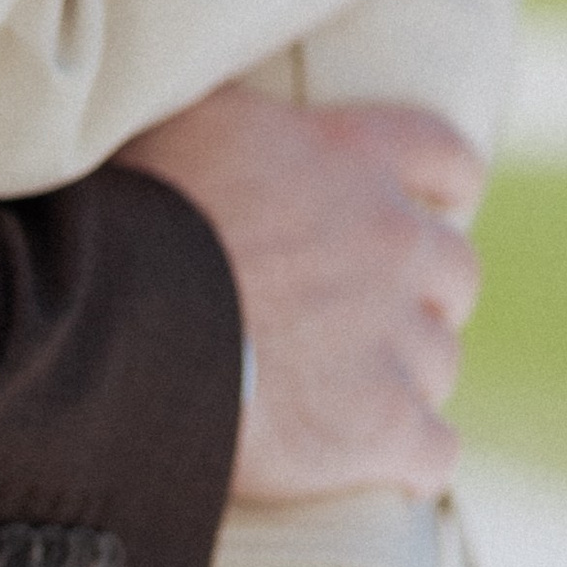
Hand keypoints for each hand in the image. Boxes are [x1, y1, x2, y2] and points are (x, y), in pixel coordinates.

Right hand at [117, 87, 482, 502]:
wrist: (112, 318)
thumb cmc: (129, 209)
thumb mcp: (186, 118)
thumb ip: (247, 115)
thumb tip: (231, 99)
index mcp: (349, 156)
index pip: (446, 159)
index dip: (441, 191)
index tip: (422, 212)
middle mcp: (391, 239)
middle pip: (454, 273)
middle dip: (417, 296)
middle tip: (351, 319)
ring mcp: (394, 337)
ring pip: (438, 363)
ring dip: (398, 377)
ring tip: (331, 395)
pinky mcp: (382, 426)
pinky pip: (433, 452)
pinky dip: (407, 461)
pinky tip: (371, 467)